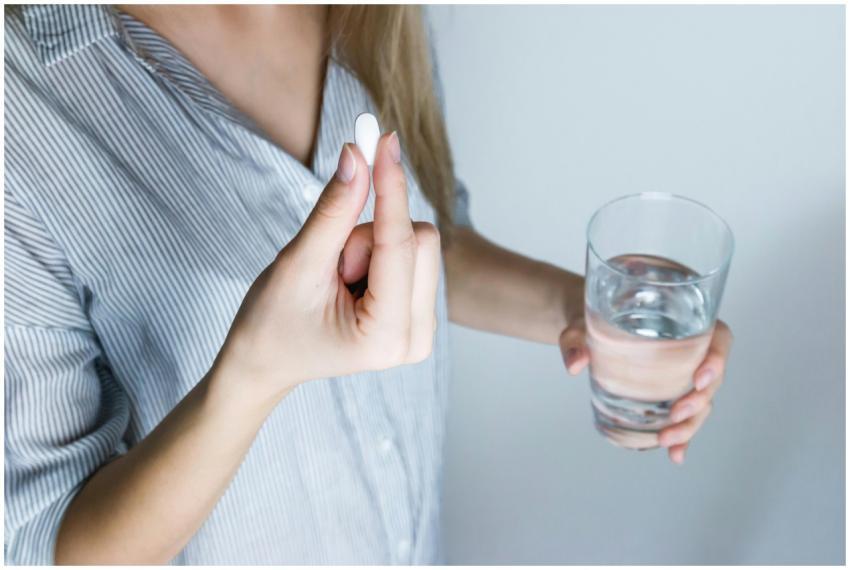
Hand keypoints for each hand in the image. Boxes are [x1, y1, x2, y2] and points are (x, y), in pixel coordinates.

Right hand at [215, 132, 440, 404]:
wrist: (266, 361)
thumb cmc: (272, 323)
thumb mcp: (298, 264)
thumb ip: (333, 211)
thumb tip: (358, 155)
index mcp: (386, 337)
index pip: (399, 244)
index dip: (390, 187)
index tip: (384, 139)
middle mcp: (417, 339)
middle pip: (420, 240)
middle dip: (370, 235)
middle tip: (332, 264)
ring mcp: (422, 329)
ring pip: (418, 244)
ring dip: (372, 246)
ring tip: (338, 278)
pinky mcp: (419, 314)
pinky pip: (413, 255)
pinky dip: (379, 254)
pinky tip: (352, 282)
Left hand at [559, 317, 732, 463]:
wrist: (584, 331)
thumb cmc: (589, 318)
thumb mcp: (580, 325)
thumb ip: (576, 340)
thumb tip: (575, 364)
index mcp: (681, 321)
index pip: (718, 338)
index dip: (718, 359)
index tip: (699, 378)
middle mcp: (689, 349)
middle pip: (711, 378)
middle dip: (699, 401)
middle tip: (676, 415)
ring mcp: (681, 374)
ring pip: (701, 402)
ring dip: (690, 425)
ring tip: (667, 441)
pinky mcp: (669, 393)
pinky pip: (684, 416)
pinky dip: (682, 436)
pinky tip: (675, 454)